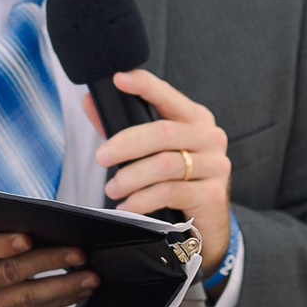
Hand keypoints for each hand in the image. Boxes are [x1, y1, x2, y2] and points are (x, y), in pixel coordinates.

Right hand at [0, 232, 96, 306]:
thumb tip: (17, 217)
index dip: (0, 243)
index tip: (29, 237)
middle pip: (7, 275)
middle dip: (47, 263)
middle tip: (78, 253)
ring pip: (23, 300)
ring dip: (61, 288)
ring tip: (88, 277)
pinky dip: (52, 303)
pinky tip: (72, 292)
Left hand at [91, 70, 232, 276]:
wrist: (205, 226)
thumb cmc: (175, 182)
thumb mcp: (150, 153)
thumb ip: (122, 127)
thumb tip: (90, 102)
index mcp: (195, 119)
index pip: (167, 95)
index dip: (144, 85)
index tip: (118, 79)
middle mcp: (210, 137)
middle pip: (163, 132)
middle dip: (126, 144)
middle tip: (101, 157)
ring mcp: (216, 166)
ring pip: (165, 164)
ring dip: (131, 177)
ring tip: (112, 189)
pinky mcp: (213, 194)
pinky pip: (170, 192)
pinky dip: (142, 200)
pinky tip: (127, 207)